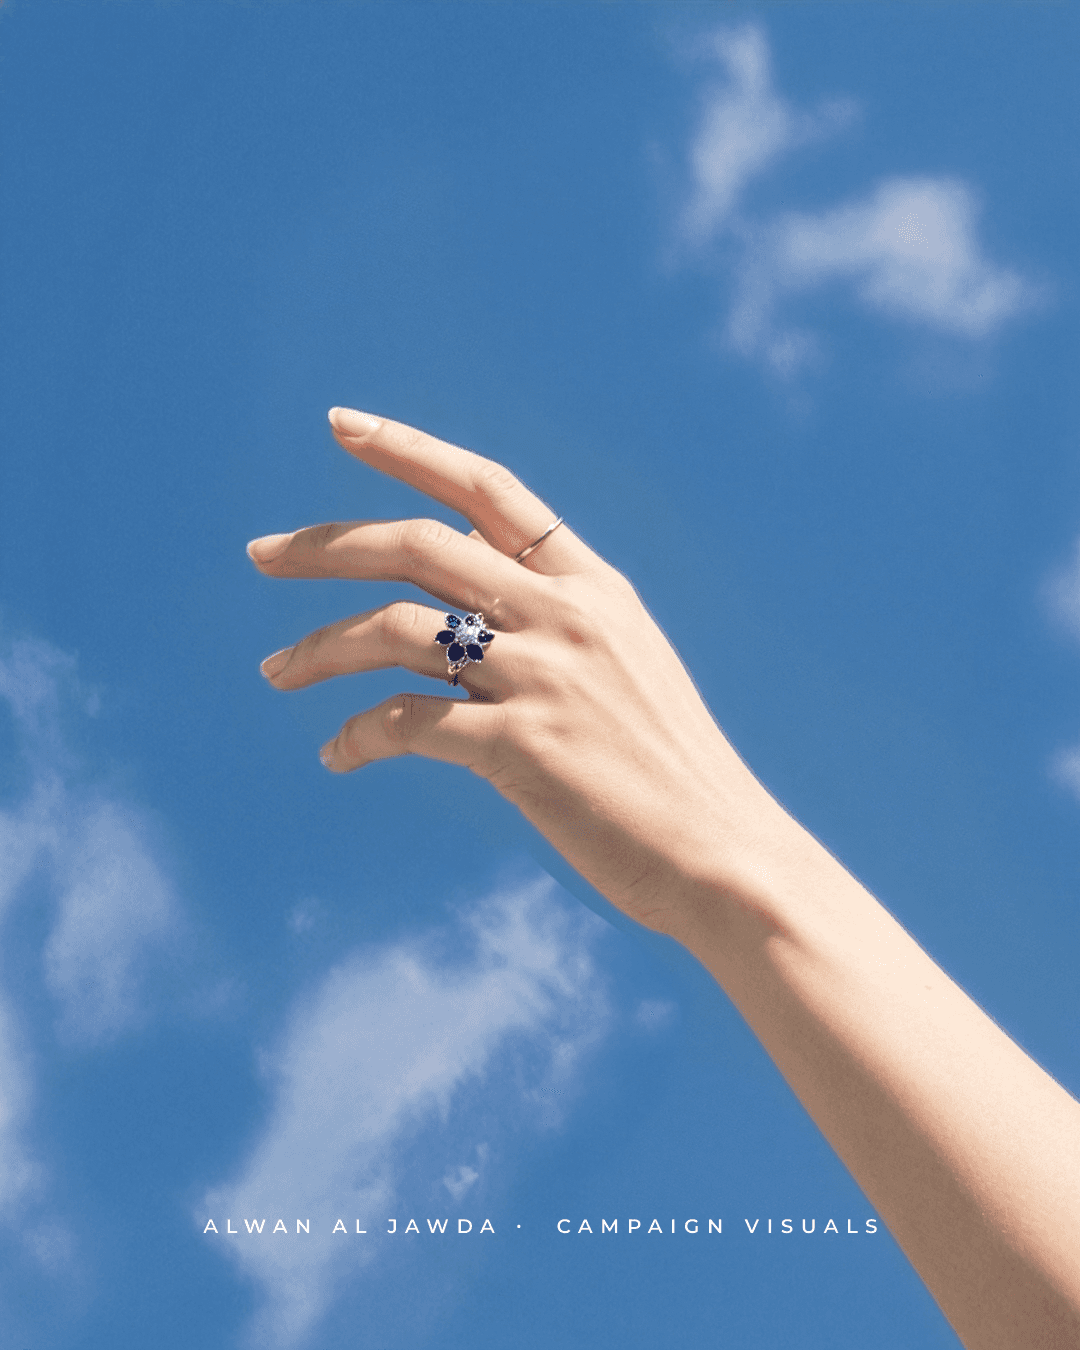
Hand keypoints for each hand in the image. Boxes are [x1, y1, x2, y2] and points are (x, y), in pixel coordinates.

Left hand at [247, 407, 776, 938]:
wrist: (725, 856)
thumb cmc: (670, 772)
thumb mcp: (626, 669)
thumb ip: (556, 627)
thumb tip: (464, 618)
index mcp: (594, 588)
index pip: (490, 490)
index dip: (411, 449)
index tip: (342, 423)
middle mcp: (566, 616)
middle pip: (421, 546)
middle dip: (327, 542)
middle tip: (259, 554)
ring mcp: (545, 678)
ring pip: (396, 630)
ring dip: (318, 647)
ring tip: (274, 672)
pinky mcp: (522, 749)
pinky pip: (405, 724)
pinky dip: (355, 736)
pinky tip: (335, 755)